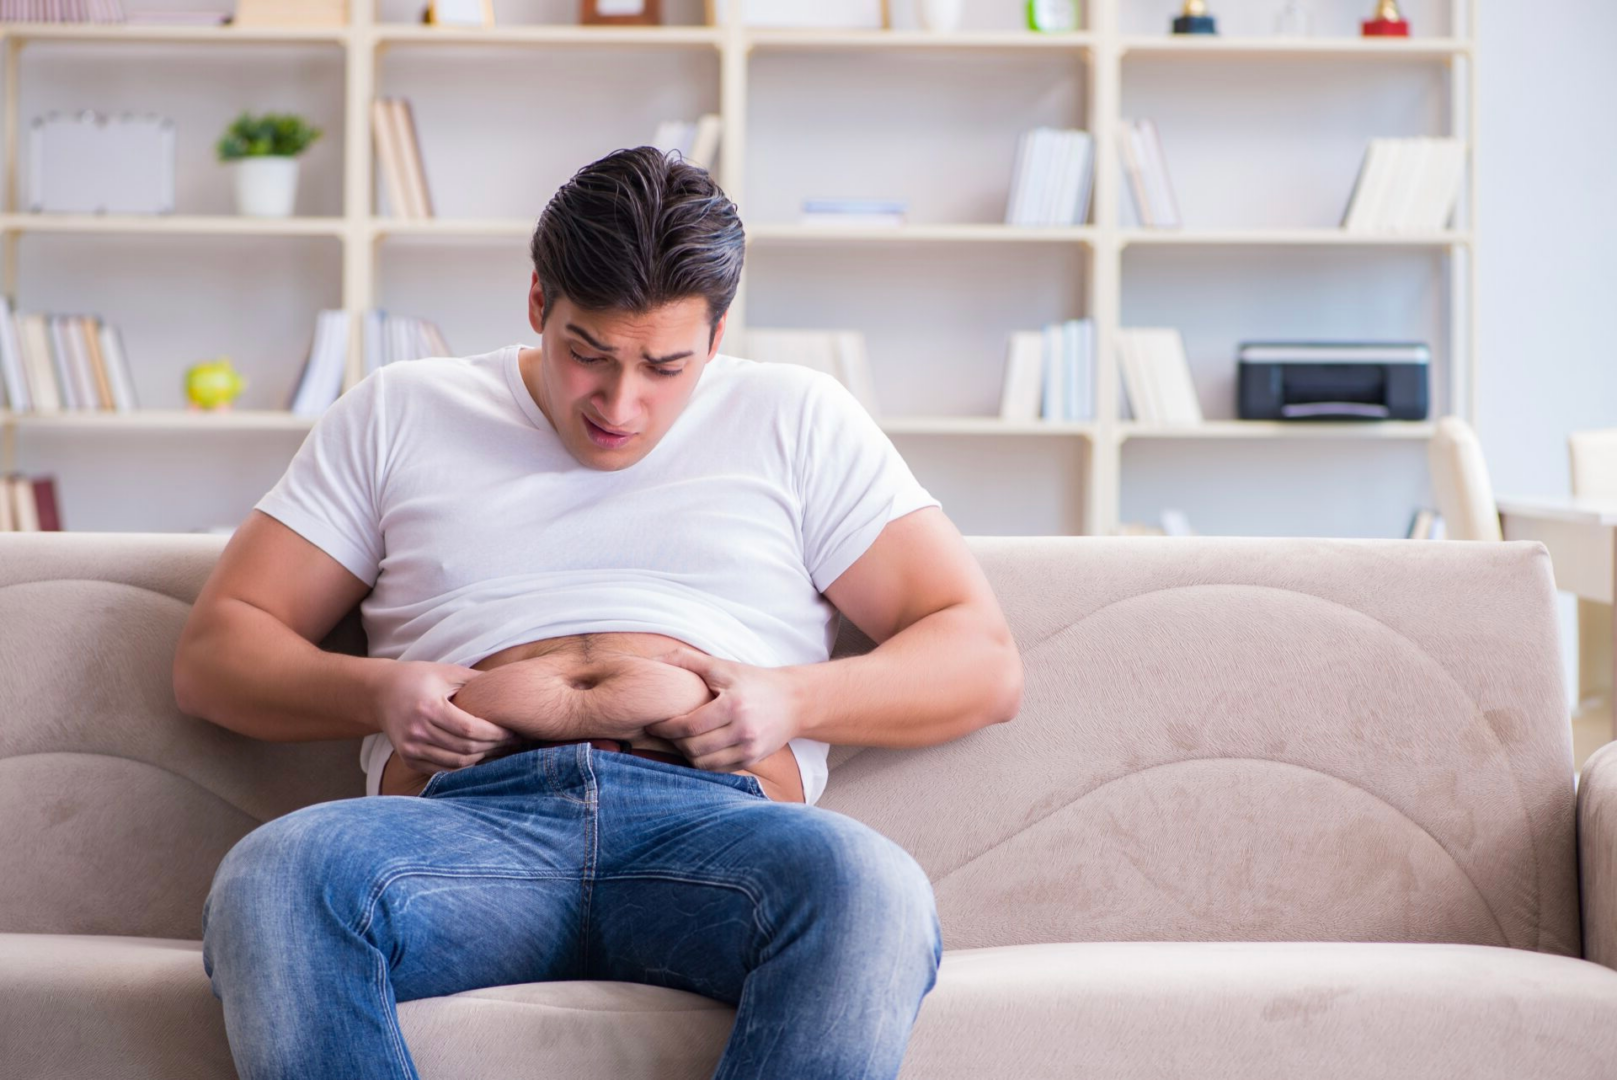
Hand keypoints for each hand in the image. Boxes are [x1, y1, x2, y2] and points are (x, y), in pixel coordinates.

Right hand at [372, 660, 522, 775]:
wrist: (380, 693)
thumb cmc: (418, 678)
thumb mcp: (446, 672)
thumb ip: (477, 680)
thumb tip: (512, 685)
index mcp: (428, 708)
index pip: (470, 729)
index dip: (495, 734)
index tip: (513, 731)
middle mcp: (417, 732)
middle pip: (466, 748)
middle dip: (494, 747)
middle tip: (514, 743)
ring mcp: (411, 749)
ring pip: (457, 763)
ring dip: (483, 759)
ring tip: (501, 750)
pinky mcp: (409, 759)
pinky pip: (444, 770)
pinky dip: (465, 766)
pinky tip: (481, 756)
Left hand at [641, 648, 802, 771]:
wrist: (794, 700)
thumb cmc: (753, 681)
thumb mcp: (723, 666)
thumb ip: (686, 660)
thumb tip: (652, 660)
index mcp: (733, 706)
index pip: (689, 726)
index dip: (666, 728)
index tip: (653, 725)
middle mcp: (743, 731)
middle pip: (694, 748)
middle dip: (673, 742)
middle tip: (664, 733)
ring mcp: (750, 748)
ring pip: (704, 764)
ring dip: (686, 755)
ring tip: (679, 741)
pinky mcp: (753, 759)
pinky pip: (718, 770)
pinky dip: (703, 762)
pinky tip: (697, 749)